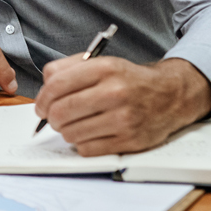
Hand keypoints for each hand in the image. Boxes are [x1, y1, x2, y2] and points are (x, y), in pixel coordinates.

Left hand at [33, 56, 210, 155]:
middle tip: (53, 117)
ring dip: (65, 131)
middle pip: (61, 111)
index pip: (56, 85)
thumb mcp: (100, 62)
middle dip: (50, 117)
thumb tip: (44, 88)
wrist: (170, 95)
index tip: (40, 106)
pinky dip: (81, 143)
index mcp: (105, 69)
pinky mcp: (130, 141)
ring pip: (71, 133)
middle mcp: (115, 93)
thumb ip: (66, 68)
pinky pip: (87, 149)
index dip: (41, 99)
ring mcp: (124, 119)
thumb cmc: (128, 80)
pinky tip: (89, 133)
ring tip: (74, 124)